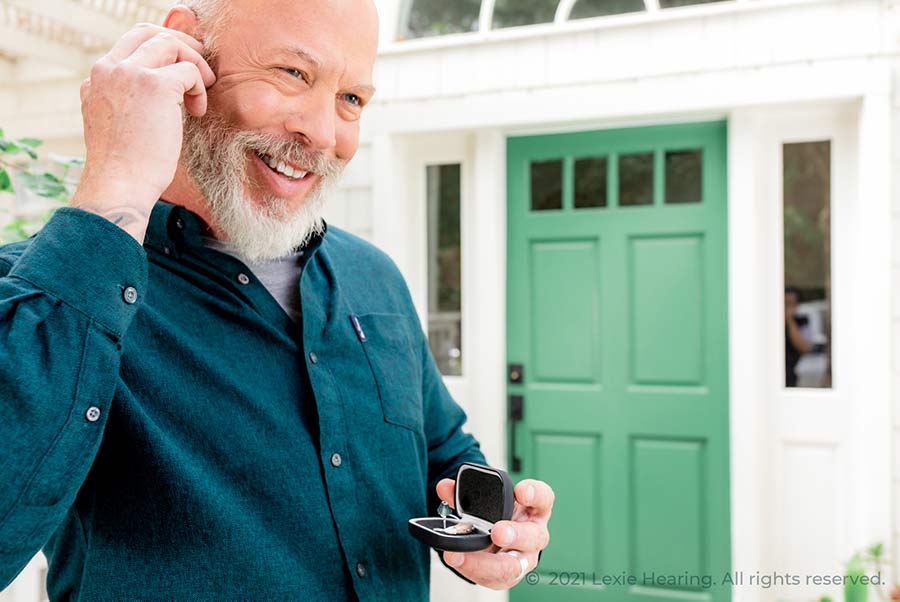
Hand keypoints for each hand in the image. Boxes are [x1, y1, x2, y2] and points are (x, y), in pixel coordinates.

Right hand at [73, 23, 215, 242]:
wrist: (119, 185)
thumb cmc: (126, 166)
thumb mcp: (116, 124)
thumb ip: (128, 99)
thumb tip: (164, 91)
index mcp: (97, 78)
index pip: (131, 42)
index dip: (163, 47)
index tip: (182, 65)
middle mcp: (109, 69)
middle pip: (151, 32)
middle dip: (183, 45)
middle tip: (201, 69)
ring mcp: (130, 73)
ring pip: (172, 44)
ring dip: (196, 65)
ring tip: (201, 94)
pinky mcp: (155, 85)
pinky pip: (189, 70)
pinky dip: (200, 89)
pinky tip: (197, 113)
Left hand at [436, 477, 552, 589]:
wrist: (501, 537)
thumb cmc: (502, 516)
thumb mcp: (491, 501)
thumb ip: (467, 493)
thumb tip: (445, 487)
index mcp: (534, 509)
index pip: (543, 498)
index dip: (534, 493)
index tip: (520, 492)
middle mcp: (533, 535)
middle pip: (532, 536)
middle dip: (515, 534)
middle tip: (498, 532)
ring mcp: (523, 558)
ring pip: (514, 566)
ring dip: (489, 563)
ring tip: (463, 555)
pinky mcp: (509, 574)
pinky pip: (495, 578)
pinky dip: (474, 570)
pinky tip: (459, 562)